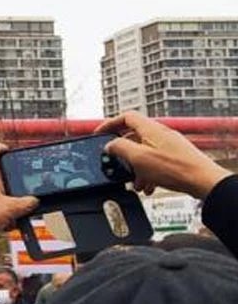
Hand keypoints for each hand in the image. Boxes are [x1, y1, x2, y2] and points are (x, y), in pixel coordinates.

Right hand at [97, 111, 231, 198]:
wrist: (204, 181)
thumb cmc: (176, 168)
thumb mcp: (138, 158)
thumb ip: (120, 148)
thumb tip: (110, 145)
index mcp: (151, 129)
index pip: (126, 117)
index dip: (110, 124)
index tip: (100, 134)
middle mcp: (161, 134)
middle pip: (134, 137)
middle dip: (124, 154)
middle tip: (117, 165)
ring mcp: (170, 145)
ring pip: (144, 152)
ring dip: (136, 168)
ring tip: (135, 182)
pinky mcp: (176, 157)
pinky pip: (155, 162)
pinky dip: (148, 173)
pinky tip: (148, 185)